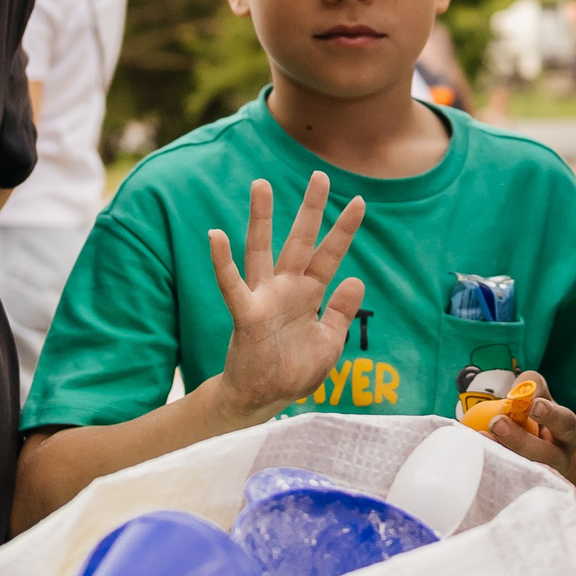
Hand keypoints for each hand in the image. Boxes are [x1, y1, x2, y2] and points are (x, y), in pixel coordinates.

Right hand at [209, 174, 366, 413]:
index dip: (344, 229)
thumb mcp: (329, 342)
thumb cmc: (293, 372)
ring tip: (261, 184)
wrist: (263, 401)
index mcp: (309, 295)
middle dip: (311, 210)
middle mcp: (286, 289)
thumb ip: (341, 312)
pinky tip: (216, 235)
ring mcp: (264, 299)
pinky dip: (222, 262)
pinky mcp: (246, 316)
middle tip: (320, 174)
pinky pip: (232, 285)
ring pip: (261, 250)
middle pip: (300, 241)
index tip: (359, 200)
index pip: (330, 255)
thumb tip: (356, 280)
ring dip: (261, 218)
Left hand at [485, 371, 575, 474]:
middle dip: (521, 440)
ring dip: (503, 454)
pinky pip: (509, 480)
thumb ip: (531, 386)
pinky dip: (493, 466)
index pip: (565, 424)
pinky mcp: (522, 486)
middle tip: (497, 423)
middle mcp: (560, 459)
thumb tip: (518, 394)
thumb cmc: (537, 417)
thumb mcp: (539, 396)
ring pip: (526, 471)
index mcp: (568, 434)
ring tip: (482, 437)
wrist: (536, 447)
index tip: (533, 406)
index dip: (551, 416)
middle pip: (546, 455)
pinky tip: (477, 451)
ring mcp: (541, 477)